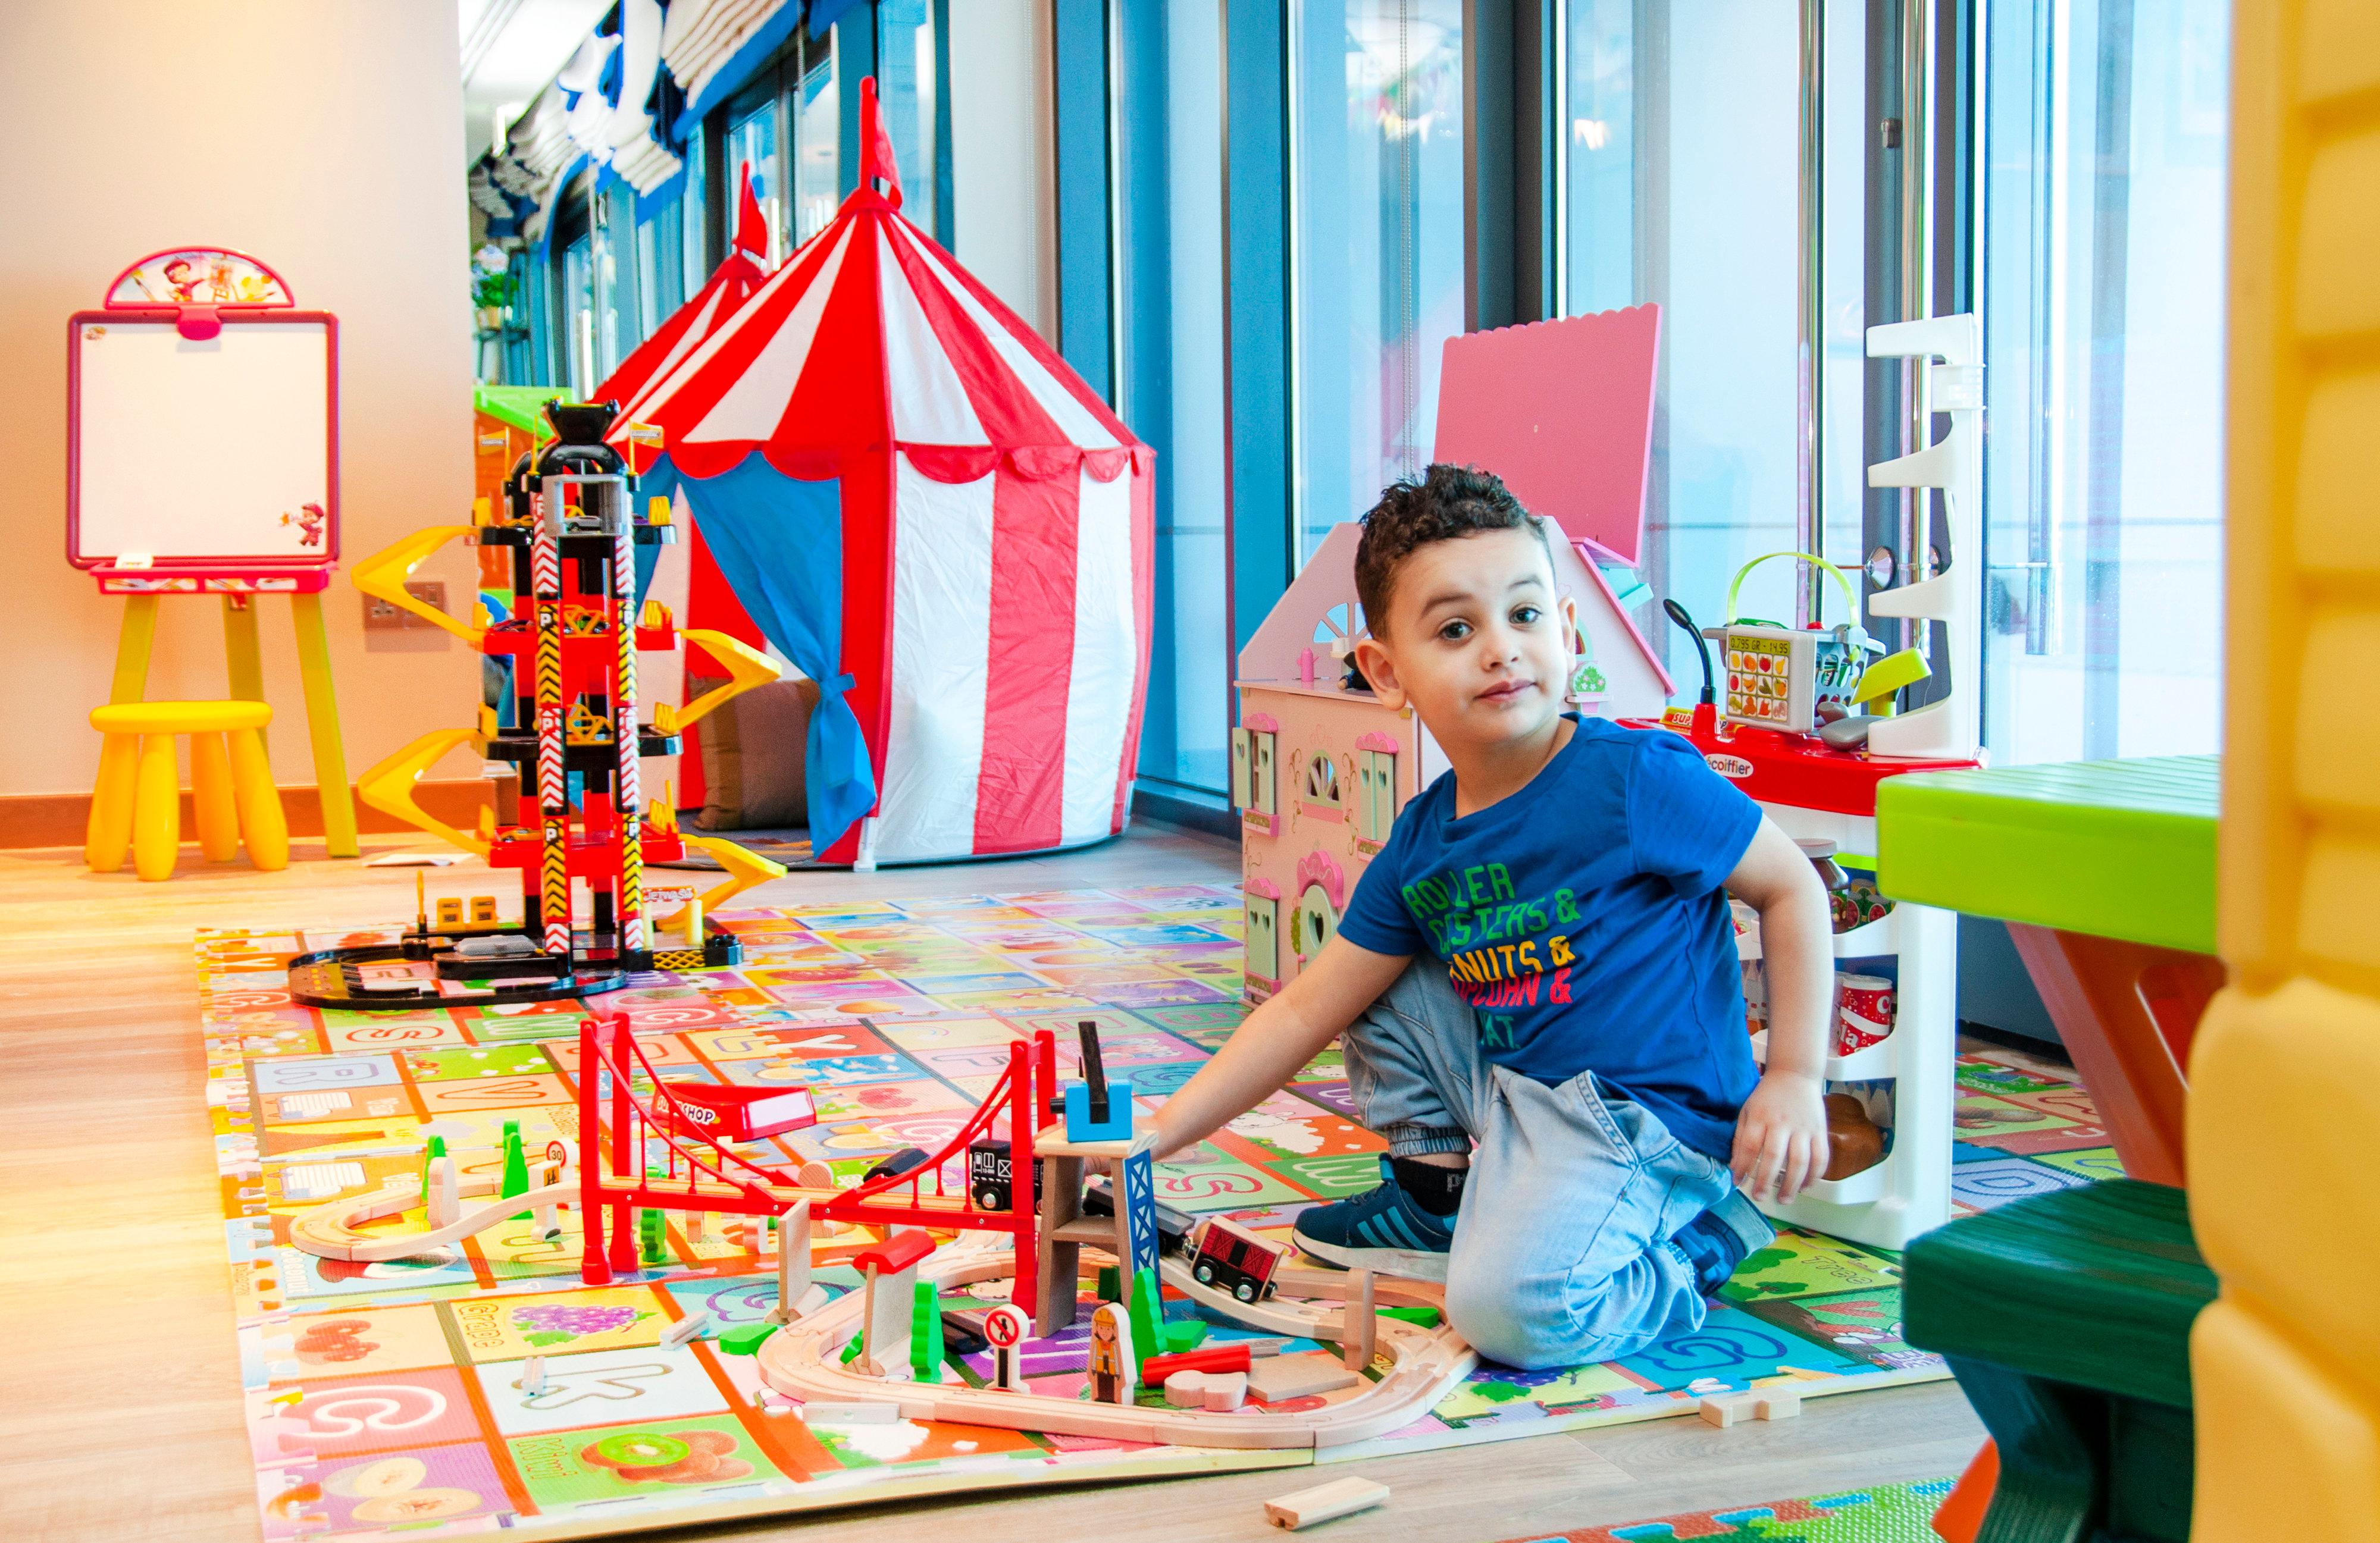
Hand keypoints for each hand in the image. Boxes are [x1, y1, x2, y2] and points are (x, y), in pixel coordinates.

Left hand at [1730, 1071, 1827, 1203]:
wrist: (1795, 1074)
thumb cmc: (1767, 1096)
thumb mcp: (1747, 1110)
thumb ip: (1740, 1138)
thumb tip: (1735, 1167)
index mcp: (1760, 1116)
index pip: (1750, 1145)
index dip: (1743, 1166)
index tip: (1738, 1182)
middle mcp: (1782, 1122)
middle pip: (1774, 1156)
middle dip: (1766, 1181)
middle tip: (1760, 1197)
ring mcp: (1804, 1127)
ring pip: (1800, 1160)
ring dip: (1792, 1184)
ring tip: (1784, 1199)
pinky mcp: (1820, 1130)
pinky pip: (1821, 1157)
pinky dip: (1815, 1175)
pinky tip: (1806, 1186)